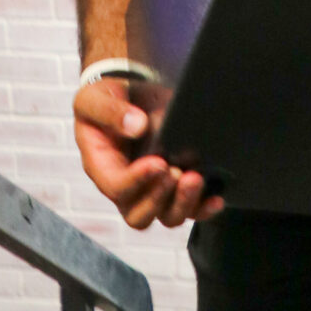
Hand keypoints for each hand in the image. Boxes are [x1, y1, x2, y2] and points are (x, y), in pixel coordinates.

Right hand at [72, 73, 223, 232]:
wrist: (129, 94)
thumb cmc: (106, 99)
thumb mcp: (94, 98)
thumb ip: (109, 111)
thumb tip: (136, 125)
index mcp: (101, 168)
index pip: (116, 187)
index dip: (137, 180)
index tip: (158, 162)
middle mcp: (126, 187)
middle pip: (138, 215)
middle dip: (160, 199)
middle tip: (175, 172)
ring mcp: (152, 190)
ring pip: (167, 216)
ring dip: (184, 203)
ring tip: (195, 179)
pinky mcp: (176, 186)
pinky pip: (190, 209)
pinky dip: (203, 208)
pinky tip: (216, 197)